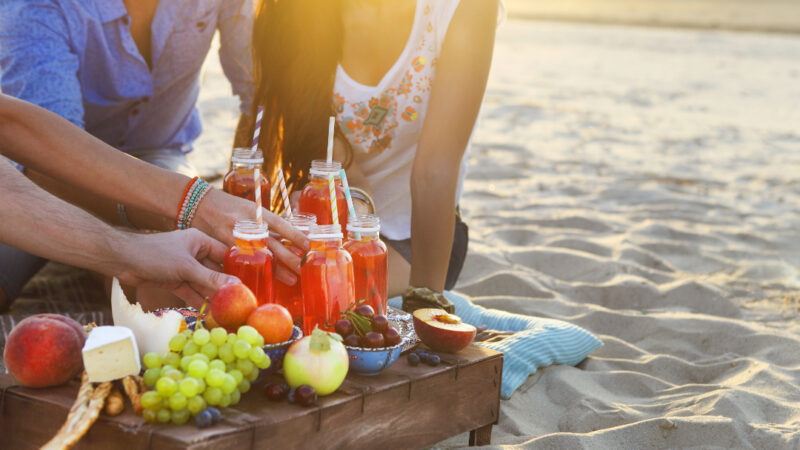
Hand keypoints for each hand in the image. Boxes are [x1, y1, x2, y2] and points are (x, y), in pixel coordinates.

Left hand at [111, 229, 239, 308]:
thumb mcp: (187, 268)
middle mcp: (194, 253)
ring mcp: (184, 267)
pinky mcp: (174, 279)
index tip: (252, 281)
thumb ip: (211, 279)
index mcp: (200, 241)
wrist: (122, 260)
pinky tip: (209, 312)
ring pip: (203, 283)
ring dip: (212, 296)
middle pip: (215, 271)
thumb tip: (236, 286)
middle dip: (225, 286)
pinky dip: (198, 300)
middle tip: (241, 300)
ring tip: (227, 310)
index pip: (225, 254)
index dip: (237, 267)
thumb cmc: (155, 255)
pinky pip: (191, 291)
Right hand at [192, 189, 308, 284]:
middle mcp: (247, 224)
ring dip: (278, 269)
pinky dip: (255, 272)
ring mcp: (234, 237)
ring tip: (293, 279)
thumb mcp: (249, 208)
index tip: (309, 245)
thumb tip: (289, 238)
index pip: (280, 224)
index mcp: (256, 212)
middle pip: (273, 244)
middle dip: (291, 258)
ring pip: (260, 256)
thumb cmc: (228, 207)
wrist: (197, 203)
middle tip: (306, 269)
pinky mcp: (223, 247)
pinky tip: (265, 281)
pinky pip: (242, 262)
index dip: (295, 235)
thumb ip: (266, 223)